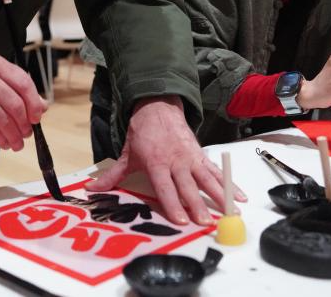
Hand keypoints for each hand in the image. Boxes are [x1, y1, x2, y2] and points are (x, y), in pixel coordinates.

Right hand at [0, 52, 46, 150]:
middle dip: (25, 122)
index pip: (23, 82)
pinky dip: (2, 138)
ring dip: (15, 134)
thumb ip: (18, 90)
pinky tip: (5, 142)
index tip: (37, 116)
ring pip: (5, 118)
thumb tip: (43, 106)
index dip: (34, 102)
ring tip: (18, 142)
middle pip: (15, 103)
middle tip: (28, 132)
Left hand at [86, 96, 244, 225]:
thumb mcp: (126, 154)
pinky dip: (229, 183)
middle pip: (188, 187)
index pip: (165, 187)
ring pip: (207, 179)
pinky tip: (239, 196)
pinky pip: (216, 171)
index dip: (173, 204)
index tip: (181, 220)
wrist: (158, 107)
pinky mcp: (201, 154)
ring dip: (219, 196)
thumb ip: (112, 176)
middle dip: (198, 206)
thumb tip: (91, 190)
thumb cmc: (142, 133)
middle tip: (207, 223)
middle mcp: (175, 161)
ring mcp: (190, 157)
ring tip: (232, 212)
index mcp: (156, 162)